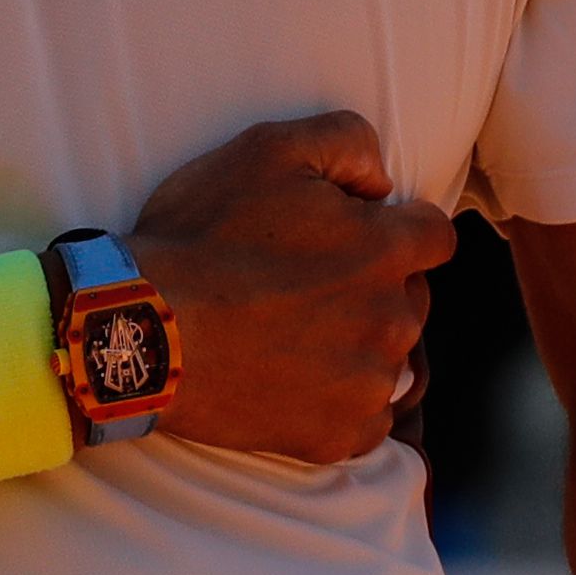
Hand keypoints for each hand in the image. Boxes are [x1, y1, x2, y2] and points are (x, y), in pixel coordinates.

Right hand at [123, 110, 452, 463]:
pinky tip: (294, 382)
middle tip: (303, 285)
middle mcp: (392, 320)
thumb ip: (346, 140)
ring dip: (356, 345)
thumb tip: (381, 180)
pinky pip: (367, 420)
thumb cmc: (199, 238)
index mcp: (385, 250)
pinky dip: (340, 403)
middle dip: (373, 288)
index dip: (397, 228)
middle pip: (412, 299)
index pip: (436, 236)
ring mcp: (367, 383)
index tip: (352, 236)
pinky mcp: (337, 434)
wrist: (139, 329)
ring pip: (390, 359)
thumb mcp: (266, 149)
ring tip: (290, 335)